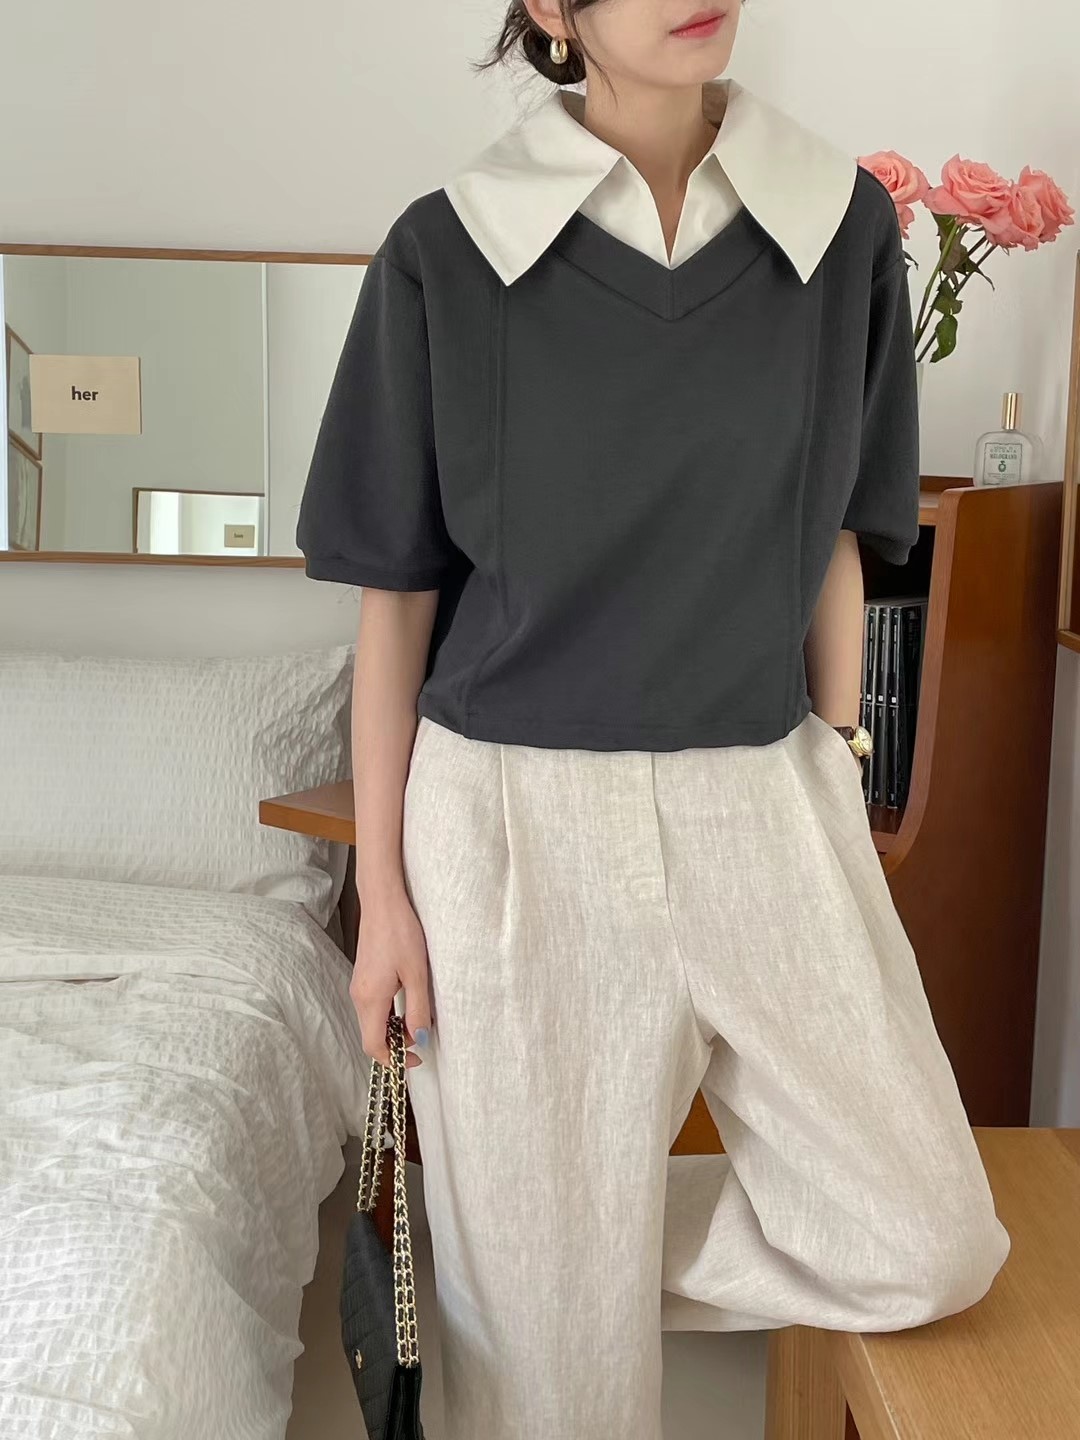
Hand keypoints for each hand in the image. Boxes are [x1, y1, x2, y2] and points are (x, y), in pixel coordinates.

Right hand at [350, 891, 432, 1068]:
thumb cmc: (401, 933)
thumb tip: (420, 1039)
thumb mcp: (416, 974)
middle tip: (421, 1036)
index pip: (373, 1046)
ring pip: (372, 1022)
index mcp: (370, 999)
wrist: (382, 903)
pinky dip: (387, 1015)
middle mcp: (359, 996)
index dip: (393, 1059)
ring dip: (392, 1028)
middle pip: (371, 1036)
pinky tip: (406, 1003)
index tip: (415, 1058)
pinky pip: (372, 1007)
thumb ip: (418, 1010)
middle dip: (395, 1044)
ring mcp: (358, 987)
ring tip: (417, 1017)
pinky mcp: (363, 978)